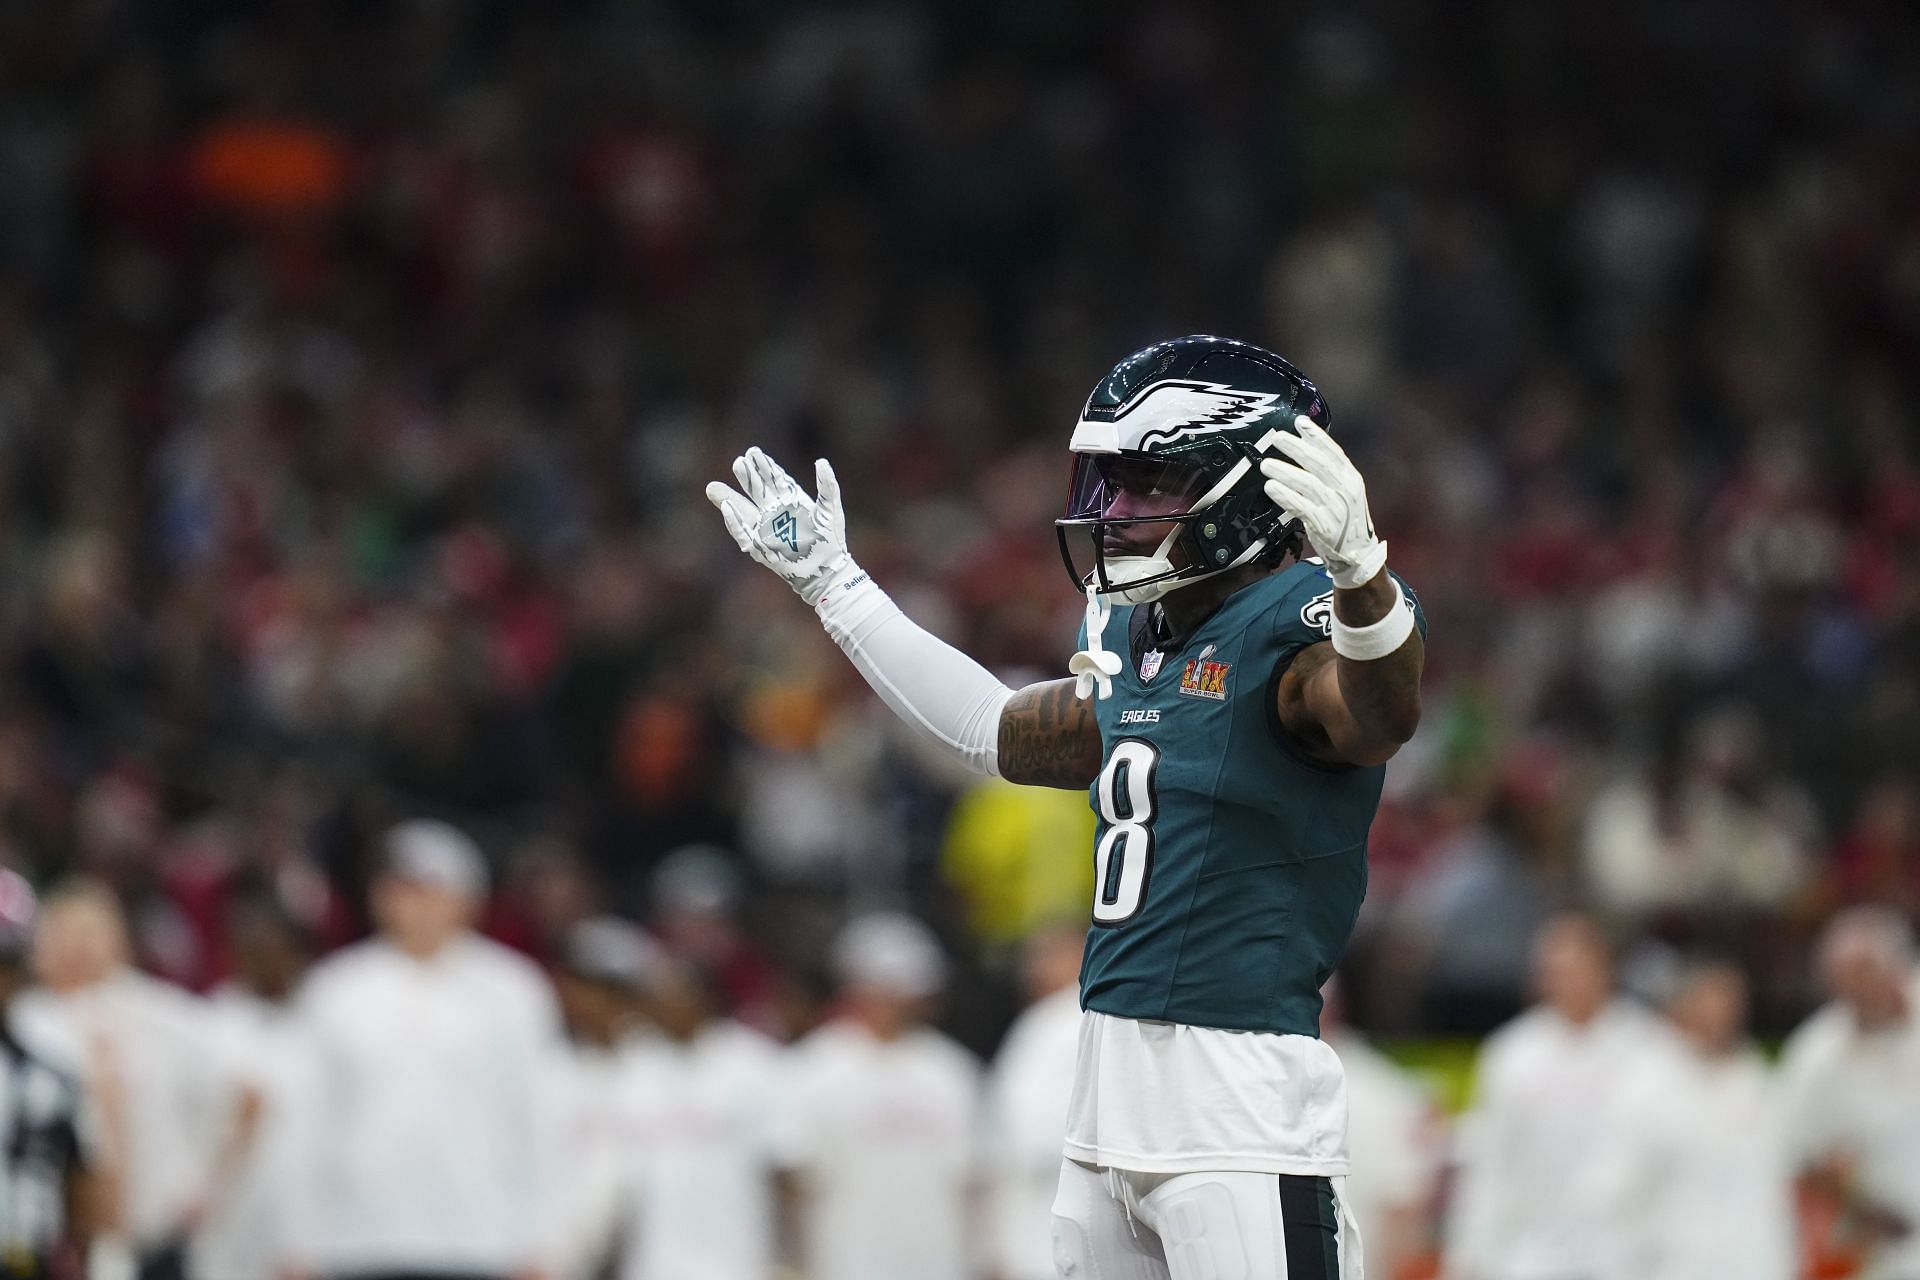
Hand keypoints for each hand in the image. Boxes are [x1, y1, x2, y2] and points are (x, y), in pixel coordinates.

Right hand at [706, 447, 858, 607]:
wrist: (827, 568)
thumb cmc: (831, 539)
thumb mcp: (830, 509)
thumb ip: (827, 485)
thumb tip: (821, 461)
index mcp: (791, 500)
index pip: (774, 479)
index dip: (764, 465)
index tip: (753, 452)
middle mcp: (776, 512)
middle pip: (756, 491)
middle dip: (746, 476)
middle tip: (738, 462)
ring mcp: (767, 529)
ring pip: (744, 510)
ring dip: (731, 498)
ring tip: (714, 486)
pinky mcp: (762, 546)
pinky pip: (744, 533)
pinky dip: (734, 522)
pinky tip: (727, 508)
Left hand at [1259, 415, 1386, 589]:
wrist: (1357, 554)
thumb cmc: (1345, 519)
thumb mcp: (1343, 491)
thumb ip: (1328, 470)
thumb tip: (1306, 443)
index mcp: (1351, 478)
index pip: (1334, 452)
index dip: (1317, 436)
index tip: (1300, 422)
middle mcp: (1345, 490)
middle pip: (1319, 464)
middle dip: (1296, 448)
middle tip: (1276, 438)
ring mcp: (1335, 508)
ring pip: (1308, 484)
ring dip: (1285, 472)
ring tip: (1266, 464)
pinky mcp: (1323, 525)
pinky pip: (1301, 507)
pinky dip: (1285, 496)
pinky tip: (1272, 487)